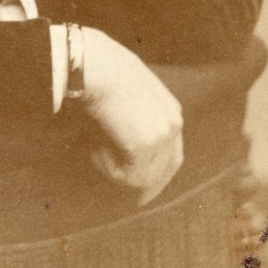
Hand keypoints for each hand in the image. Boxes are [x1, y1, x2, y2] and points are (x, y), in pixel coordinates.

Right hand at [80, 27, 183, 204]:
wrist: (94, 64)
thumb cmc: (101, 71)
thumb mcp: (128, 90)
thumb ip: (136, 113)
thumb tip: (123, 138)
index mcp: (171, 110)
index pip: (173, 153)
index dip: (159, 173)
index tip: (145, 190)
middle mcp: (173, 124)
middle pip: (166, 170)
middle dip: (151, 187)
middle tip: (136, 203)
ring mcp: (162, 136)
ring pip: (142, 177)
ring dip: (115, 169)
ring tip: (94, 148)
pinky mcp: (145, 147)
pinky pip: (126, 176)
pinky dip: (107, 167)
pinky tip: (95, 148)